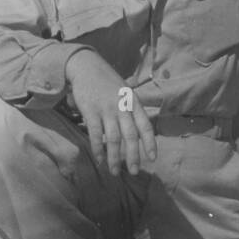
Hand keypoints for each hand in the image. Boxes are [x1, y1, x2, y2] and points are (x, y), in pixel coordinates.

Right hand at [64, 50, 156, 174]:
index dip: (150, 143)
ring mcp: (106, 109)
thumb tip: (141, 128)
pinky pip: (96, 134)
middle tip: (134, 172)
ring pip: (114, 139)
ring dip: (115, 157)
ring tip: (115, 172)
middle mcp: (122, 106)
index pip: (145, 125)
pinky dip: (98, 149)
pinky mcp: (91, 111)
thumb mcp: (125, 90)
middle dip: (133, 156)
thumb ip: (133, 108)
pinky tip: (100, 159)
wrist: (86, 66)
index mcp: (133, 102)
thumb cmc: (107, 81)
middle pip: (131, 136)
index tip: (152, 158)